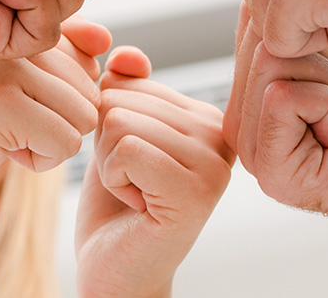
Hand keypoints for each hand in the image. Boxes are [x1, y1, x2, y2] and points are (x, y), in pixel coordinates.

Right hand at [0, 17, 110, 245]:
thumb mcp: (11, 87)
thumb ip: (61, 59)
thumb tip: (106, 40)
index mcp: (6, 24)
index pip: (84, 53)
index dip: (60, 95)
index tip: (12, 105)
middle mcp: (3, 35)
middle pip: (90, 87)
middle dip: (57, 121)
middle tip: (1, 127)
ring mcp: (0, 66)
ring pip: (85, 115)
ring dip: (50, 142)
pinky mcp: (0, 105)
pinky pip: (68, 142)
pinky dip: (41, 161)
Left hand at [76, 47, 233, 297]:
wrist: (114, 272)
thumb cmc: (115, 207)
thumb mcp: (116, 133)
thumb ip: (124, 88)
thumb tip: (126, 55)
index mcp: (208, 117)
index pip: (131, 80)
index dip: (109, 123)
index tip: (136, 164)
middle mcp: (221, 136)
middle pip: (123, 99)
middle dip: (106, 143)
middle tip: (133, 184)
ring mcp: (214, 164)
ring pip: (120, 122)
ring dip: (109, 163)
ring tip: (136, 194)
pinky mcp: (196, 192)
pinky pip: (125, 150)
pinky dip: (113, 178)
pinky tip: (137, 205)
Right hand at [225, 7, 327, 244]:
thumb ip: (302, 2)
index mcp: (252, 94)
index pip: (256, 19)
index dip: (313, 25)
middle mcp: (243, 122)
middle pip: (261, 36)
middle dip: (322, 50)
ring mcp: (251, 150)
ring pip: (270, 59)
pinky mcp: (271, 170)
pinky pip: (282, 94)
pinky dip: (327, 101)